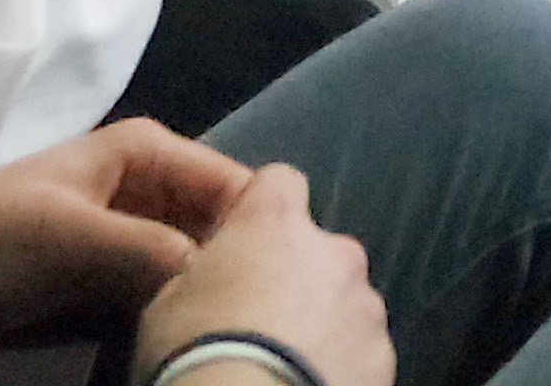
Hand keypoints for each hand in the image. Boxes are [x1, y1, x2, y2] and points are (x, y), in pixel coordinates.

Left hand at [0, 118, 246, 354]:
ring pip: (190, 274)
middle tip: (251, 328)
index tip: (282, 292)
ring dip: (201, 307)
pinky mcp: (98, 287)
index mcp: (147, 154)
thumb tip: (232, 282)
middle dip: (236, 275)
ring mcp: (122, 241)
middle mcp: (146, 190)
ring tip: (220, 341)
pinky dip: (168, 325)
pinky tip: (180, 350)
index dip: (263, 236)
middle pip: (218, 233)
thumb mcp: (72, 240)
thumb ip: (157, 253)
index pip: (237, 188)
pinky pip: (155, 305)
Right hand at [131, 159, 392, 385]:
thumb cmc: (199, 354)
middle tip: (257, 321)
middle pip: (314, 248)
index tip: (240, 243)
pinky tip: (305, 381)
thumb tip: (208, 274)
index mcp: (275, 223)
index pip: (278, 183)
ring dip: (320, 320)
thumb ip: (200, 271)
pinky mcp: (384, 354)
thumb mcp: (166, 304)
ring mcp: (365, 303)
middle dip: (292, 276)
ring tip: (281, 360)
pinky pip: (360, 347)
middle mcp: (332, 251)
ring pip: (342, 299)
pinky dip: (340, 360)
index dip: (258, 210)